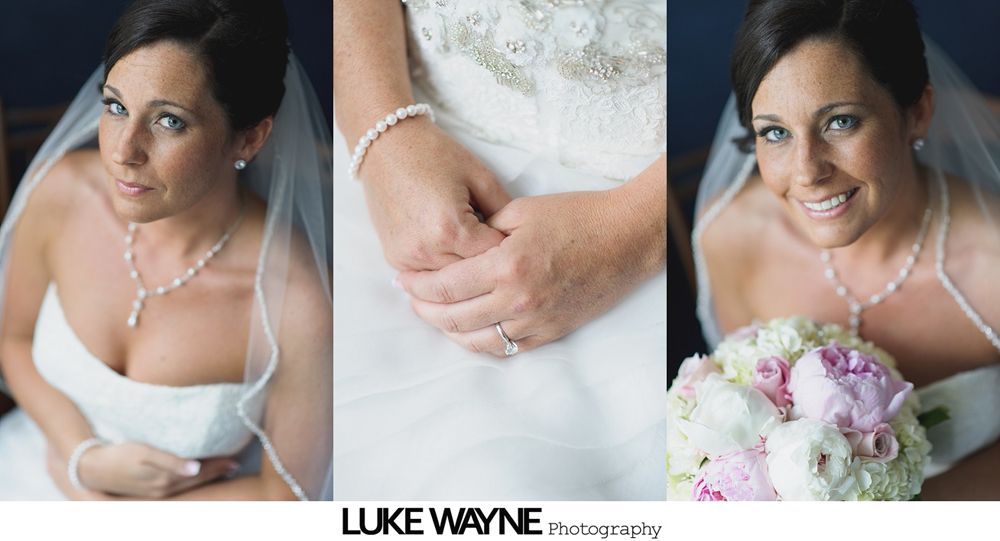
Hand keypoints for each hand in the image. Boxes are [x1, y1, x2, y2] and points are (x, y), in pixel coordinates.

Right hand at [52, 442, 237, 498]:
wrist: (91, 468)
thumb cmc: (119, 456)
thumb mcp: (143, 455)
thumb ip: (169, 462)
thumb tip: (195, 469)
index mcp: (164, 480)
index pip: (199, 472)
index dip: (217, 466)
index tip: (234, 459)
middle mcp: (163, 488)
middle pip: (197, 480)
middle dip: (217, 472)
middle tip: (236, 464)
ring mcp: (157, 491)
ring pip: (190, 485)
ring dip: (208, 477)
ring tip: (225, 469)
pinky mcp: (150, 489)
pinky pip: (179, 486)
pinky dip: (193, 480)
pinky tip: (198, 474)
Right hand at [359, 118, 510, 270]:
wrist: (386, 146)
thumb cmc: (433, 155)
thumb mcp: (480, 177)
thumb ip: (505, 212)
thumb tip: (519, 239)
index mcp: (452, 229)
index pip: (494, 258)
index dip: (509, 251)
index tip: (516, 243)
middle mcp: (427, 249)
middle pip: (472, 277)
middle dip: (488, 266)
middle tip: (500, 252)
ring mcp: (407, 257)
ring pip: (449, 283)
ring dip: (465, 273)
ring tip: (475, 254)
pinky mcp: (394, 258)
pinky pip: (427, 276)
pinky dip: (442, 270)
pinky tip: (452, 255)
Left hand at [397, 188, 664, 355]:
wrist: (626, 239)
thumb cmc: (577, 217)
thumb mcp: (522, 210)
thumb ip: (484, 229)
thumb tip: (453, 245)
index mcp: (506, 265)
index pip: (445, 286)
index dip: (417, 286)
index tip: (402, 279)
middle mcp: (518, 299)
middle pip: (453, 317)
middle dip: (423, 309)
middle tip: (410, 298)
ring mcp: (536, 321)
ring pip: (476, 340)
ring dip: (447, 331)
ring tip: (433, 316)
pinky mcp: (551, 331)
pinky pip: (506, 348)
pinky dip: (480, 342)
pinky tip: (467, 330)